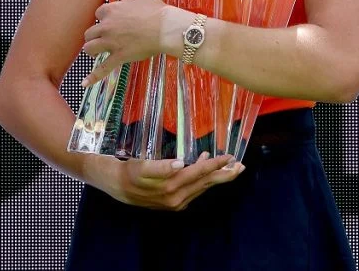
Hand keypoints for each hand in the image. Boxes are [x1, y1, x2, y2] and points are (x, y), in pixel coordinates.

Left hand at [81, 0, 176, 85]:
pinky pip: (102, 69)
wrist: (166, 28)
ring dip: (91, 50)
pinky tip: (84, 83)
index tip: (113, 20)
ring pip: (90, 48)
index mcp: (111, 10)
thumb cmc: (155, 9)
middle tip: (102, 37)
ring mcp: (111, 43)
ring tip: (95, 52)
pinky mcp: (119, 56)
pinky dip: (93, 77)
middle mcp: (107, 26)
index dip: (105, 17)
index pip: (99, 13)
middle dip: (94, 35)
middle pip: (90, 32)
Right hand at [95, 151, 244, 210]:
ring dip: (216, 177)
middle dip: (225, 174)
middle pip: (206, 183)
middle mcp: (178, 197)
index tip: (230, 156)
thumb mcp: (142, 167)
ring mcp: (177, 201)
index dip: (216, 164)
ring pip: (202, 187)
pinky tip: (203, 165)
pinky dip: (202, 178)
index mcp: (172, 187)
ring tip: (230, 167)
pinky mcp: (174, 201)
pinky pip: (194, 188)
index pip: (200, 173)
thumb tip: (179, 164)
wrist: (117, 186)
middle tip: (241, 166)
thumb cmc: (130, 172)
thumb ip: (161, 167)